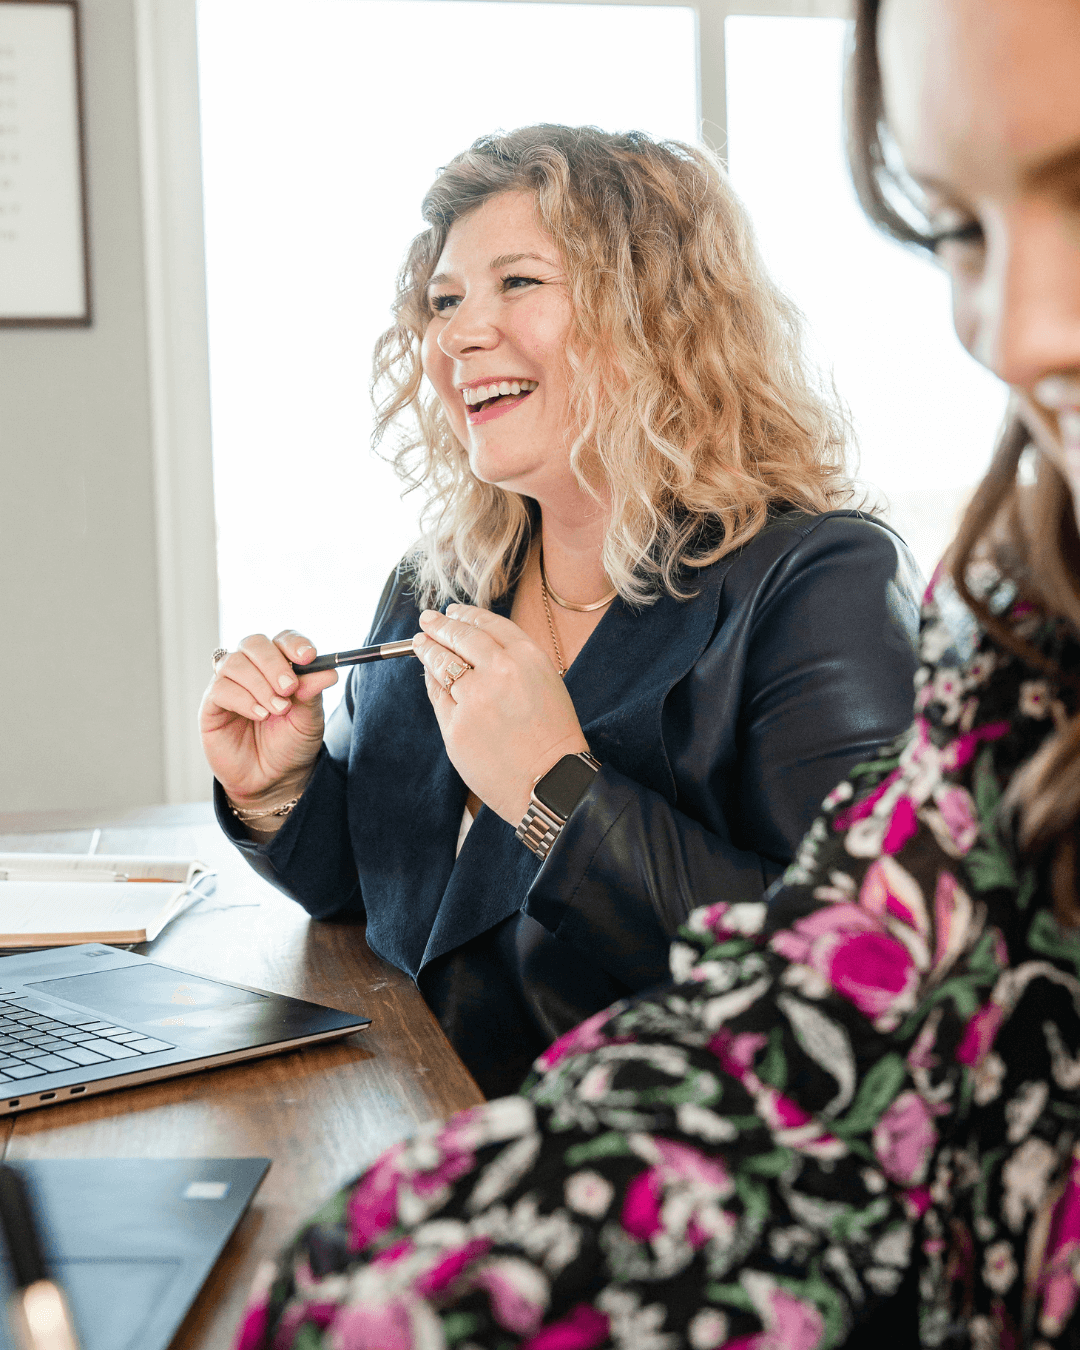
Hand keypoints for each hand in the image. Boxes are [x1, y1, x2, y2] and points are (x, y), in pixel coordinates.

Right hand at [199, 630, 338, 804]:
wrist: (273, 780)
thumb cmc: (291, 745)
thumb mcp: (309, 720)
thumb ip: (313, 693)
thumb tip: (328, 671)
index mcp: (279, 666)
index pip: (283, 639)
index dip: (294, 643)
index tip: (309, 657)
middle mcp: (252, 669)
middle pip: (254, 643)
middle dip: (274, 662)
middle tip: (289, 687)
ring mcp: (229, 684)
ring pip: (235, 663)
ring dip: (260, 684)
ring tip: (278, 710)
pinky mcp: (211, 705)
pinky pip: (220, 688)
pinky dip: (244, 699)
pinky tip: (259, 715)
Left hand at [413, 604, 588, 824]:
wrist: (550, 782)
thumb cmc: (553, 737)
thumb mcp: (547, 685)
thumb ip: (515, 662)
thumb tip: (476, 645)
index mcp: (528, 658)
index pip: (489, 625)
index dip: (467, 615)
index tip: (453, 612)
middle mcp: (499, 671)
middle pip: (460, 637)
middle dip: (440, 625)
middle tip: (428, 620)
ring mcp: (474, 699)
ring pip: (442, 663)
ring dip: (428, 648)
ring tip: (420, 642)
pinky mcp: (456, 726)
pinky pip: (438, 696)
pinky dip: (432, 682)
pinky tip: (429, 676)